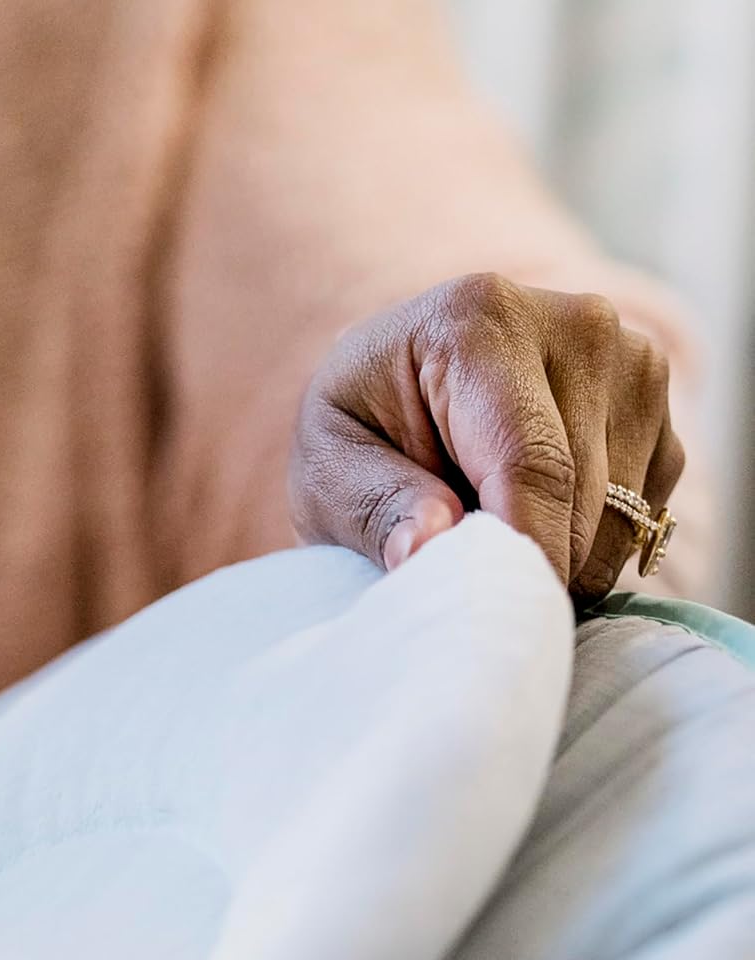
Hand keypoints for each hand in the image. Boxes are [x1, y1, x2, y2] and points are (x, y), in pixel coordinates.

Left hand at [290, 273, 684, 601]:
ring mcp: (631, 357)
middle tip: (471, 594)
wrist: (397, 385)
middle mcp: (576, 324)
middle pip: (586, 496)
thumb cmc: (357, 428)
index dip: (524, 554)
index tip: (502, 616)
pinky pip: (643, 511)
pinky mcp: (655, 403)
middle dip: (533, 567)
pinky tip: (531, 520)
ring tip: (487, 541)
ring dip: (561, 558)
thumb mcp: (327, 471)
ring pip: (623, 513)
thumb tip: (428, 549)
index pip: (531, 463)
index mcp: (482, 321)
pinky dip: (592, 542)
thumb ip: (376, 508)